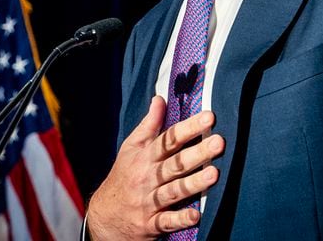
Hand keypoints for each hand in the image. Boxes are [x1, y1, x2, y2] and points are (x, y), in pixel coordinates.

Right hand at [86, 96, 224, 239]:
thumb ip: (148, 125)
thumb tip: (160, 99)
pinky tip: (196, 216)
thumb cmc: (123, 176)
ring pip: (173, 191)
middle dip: (198, 153)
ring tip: (214, 174)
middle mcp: (148, 178)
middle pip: (175, 163)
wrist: (103, 216)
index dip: (188, 128)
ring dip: (193, 183)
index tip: (209, 117)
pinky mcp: (150, 224)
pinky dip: (180, 219)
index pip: (169, 139)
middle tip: (219, 142)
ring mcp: (149, 202)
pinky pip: (166, 222)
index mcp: (145, 157)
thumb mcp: (130, 148)